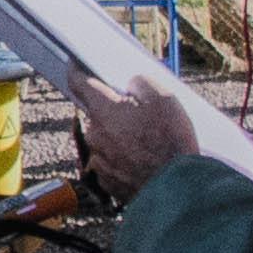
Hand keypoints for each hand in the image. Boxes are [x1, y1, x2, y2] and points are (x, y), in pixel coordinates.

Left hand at [74, 72, 203, 201]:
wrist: (176, 188)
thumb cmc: (171, 142)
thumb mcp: (164, 99)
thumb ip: (141, 84)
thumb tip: (131, 85)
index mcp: (104, 110)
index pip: (80, 83)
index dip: (77, 70)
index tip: (76, 64)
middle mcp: (95, 134)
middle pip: (97, 114)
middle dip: (114, 112)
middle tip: (139, 115)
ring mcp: (99, 160)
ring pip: (104, 140)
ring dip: (119, 137)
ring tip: (148, 144)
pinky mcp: (106, 181)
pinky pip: (110, 163)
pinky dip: (122, 159)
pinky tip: (144, 162)